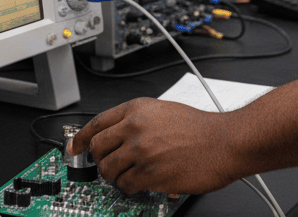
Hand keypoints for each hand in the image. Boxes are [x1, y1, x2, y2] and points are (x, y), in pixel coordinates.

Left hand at [68, 98, 239, 194]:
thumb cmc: (201, 129)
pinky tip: (141, 183)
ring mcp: (141, 151)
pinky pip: (126, 185)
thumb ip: (138, 121)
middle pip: (97, 147)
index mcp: (137, 109)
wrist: (224, 143)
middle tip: (108, 166)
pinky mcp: (149, 173)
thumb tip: (117, 137)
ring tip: (129, 175)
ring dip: (115, 176)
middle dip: (99, 160)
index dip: (80, 138)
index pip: (97, 123)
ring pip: (109, 169)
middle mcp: (135, 127)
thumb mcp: (164, 111)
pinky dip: (130, 187)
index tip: (73, 148)